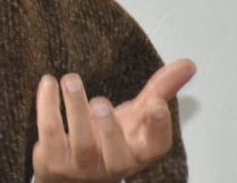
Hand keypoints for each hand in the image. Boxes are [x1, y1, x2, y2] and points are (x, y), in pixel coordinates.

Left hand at [33, 58, 196, 181]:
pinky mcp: (53, 159)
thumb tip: (188, 64)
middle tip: (102, 101)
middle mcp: (113, 163)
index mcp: (138, 151)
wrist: (71, 171)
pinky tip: (49, 83)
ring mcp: (82, 165)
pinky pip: (51, 133)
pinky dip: (47, 107)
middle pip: (116, 154)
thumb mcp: (136, 116)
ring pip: (81, 142)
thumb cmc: (110, 139)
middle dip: (110, 128)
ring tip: (71, 80)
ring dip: (76, 109)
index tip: (155, 104)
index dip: (158, 128)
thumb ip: (160, 90)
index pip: (156, 147)